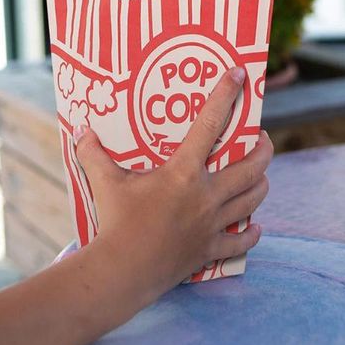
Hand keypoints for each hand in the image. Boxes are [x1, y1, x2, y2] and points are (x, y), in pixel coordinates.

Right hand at [73, 66, 272, 300]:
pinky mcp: (210, 249)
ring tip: (260, 175)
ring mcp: (212, 224)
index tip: (239, 74)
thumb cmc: (115, 221)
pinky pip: (241, 242)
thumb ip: (92, 153)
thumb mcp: (103, 182)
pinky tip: (254, 228)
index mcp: (183, 172)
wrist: (123, 271)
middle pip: (251, 166)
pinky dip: (251, 234)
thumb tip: (80, 130)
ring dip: (261, 184)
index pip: (210, 124)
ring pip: (253, 199)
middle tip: (262, 139)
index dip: (226, 95)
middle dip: (264, 148)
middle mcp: (206, 195)